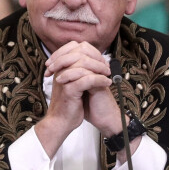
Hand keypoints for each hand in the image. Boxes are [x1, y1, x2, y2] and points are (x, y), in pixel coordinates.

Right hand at [35, 41, 111, 156]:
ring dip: (100, 68)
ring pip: (83, 64)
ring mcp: (63, 79)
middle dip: (96, 58)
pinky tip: (107, 83)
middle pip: (79, 52)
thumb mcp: (74, 83)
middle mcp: (60, 70)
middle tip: (107, 67)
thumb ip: (79, 71)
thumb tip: (94, 59)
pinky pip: (87, 79)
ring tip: (108, 75)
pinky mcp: (68, 90)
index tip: (102, 60)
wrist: (61, 122)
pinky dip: (100, 80)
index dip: (90, 51)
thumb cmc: (69, 104)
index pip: (74, 46)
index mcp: (61, 66)